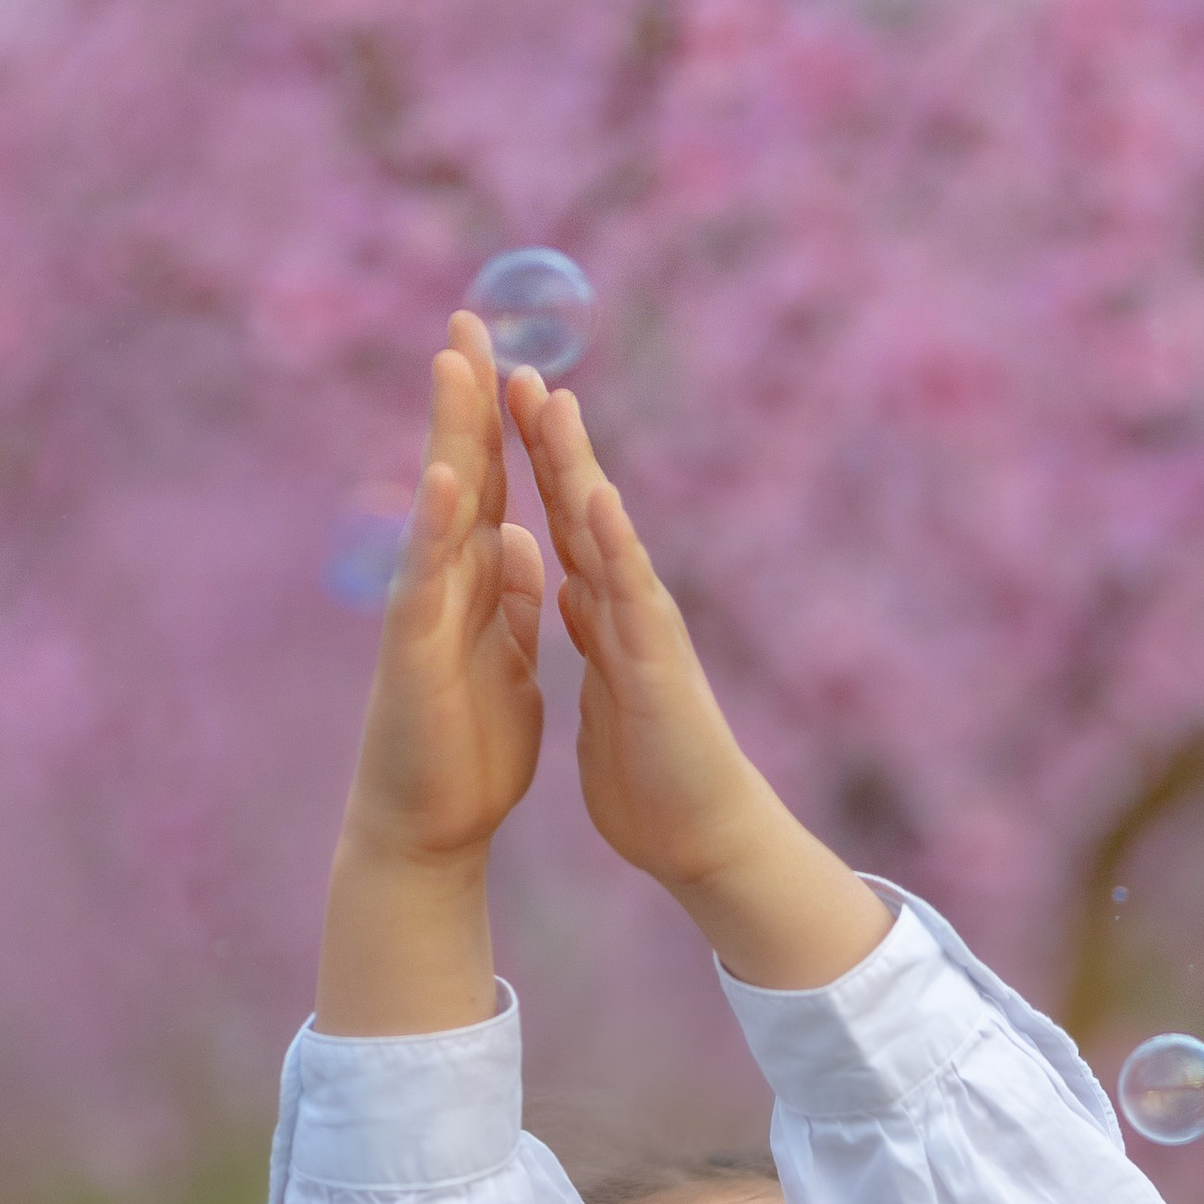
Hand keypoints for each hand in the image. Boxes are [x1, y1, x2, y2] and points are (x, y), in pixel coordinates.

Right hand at [341, 317, 546, 874]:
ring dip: (444, 437)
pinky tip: (446, 479)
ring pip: (437, 510)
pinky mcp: (415, 654)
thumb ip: (511, 600)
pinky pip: (425, 581)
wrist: (430, 827)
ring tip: (451, 368)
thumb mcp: (508, 659)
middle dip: (463, 400)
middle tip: (466, 318)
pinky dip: (435, 529)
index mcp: (476, 586)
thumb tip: (520, 542)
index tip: (506, 355)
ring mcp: (423, 613)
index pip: (488, 487)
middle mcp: (444, 585)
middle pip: (458, 475)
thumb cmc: (466, 751)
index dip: (498, 423)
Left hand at [510, 374, 891, 991]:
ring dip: (577, 465)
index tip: (502, 405)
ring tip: (550, 401)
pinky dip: (614, 543)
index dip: (532, 467)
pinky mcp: (657, 664)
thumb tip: (578, 598)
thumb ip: (595, 640)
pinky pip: (632, 594)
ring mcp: (646, 629)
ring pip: (605, 533)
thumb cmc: (655, 778)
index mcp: (605, 617)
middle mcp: (627, 608)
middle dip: (547, 439)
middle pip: (579, 508)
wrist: (700, 838)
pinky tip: (594, 496)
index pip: (561, 526)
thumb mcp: (606, 693)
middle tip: (516, 365)